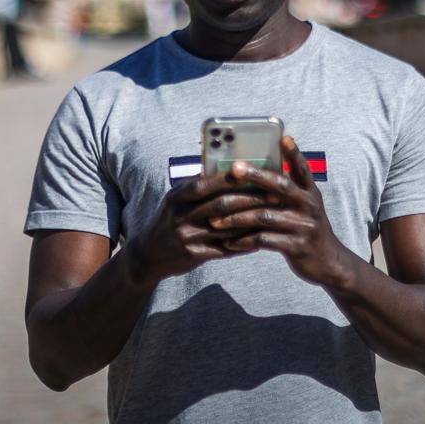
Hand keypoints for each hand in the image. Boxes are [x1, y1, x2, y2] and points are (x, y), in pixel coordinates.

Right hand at [125, 170, 273, 286]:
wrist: (149, 254)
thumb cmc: (169, 220)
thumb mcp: (176, 199)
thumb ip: (198, 186)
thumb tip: (227, 168)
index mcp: (177, 196)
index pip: (208, 183)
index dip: (232, 178)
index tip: (255, 173)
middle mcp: (181, 215)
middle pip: (222, 204)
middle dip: (251, 198)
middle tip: (275, 194)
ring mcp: (188, 236)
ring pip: (227, 227)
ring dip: (252, 220)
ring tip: (273, 215)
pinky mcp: (195, 255)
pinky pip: (226, 248)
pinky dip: (244, 242)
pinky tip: (261, 238)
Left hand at [210, 136, 352, 287]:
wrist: (327, 262)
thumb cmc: (305, 229)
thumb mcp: (303, 207)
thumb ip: (286, 193)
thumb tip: (257, 173)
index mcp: (310, 193)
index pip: (302, 169)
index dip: (294, 153)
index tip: (284, 137)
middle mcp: (309, 206)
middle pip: (280, 186)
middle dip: (255, 175)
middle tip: (233, 169)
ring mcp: (303, 226)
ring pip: (265, 216)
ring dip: (237, 218)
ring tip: (215, 220)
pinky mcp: (297, 246)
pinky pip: (264, 240)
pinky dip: (244, 241)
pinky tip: (228, 242)